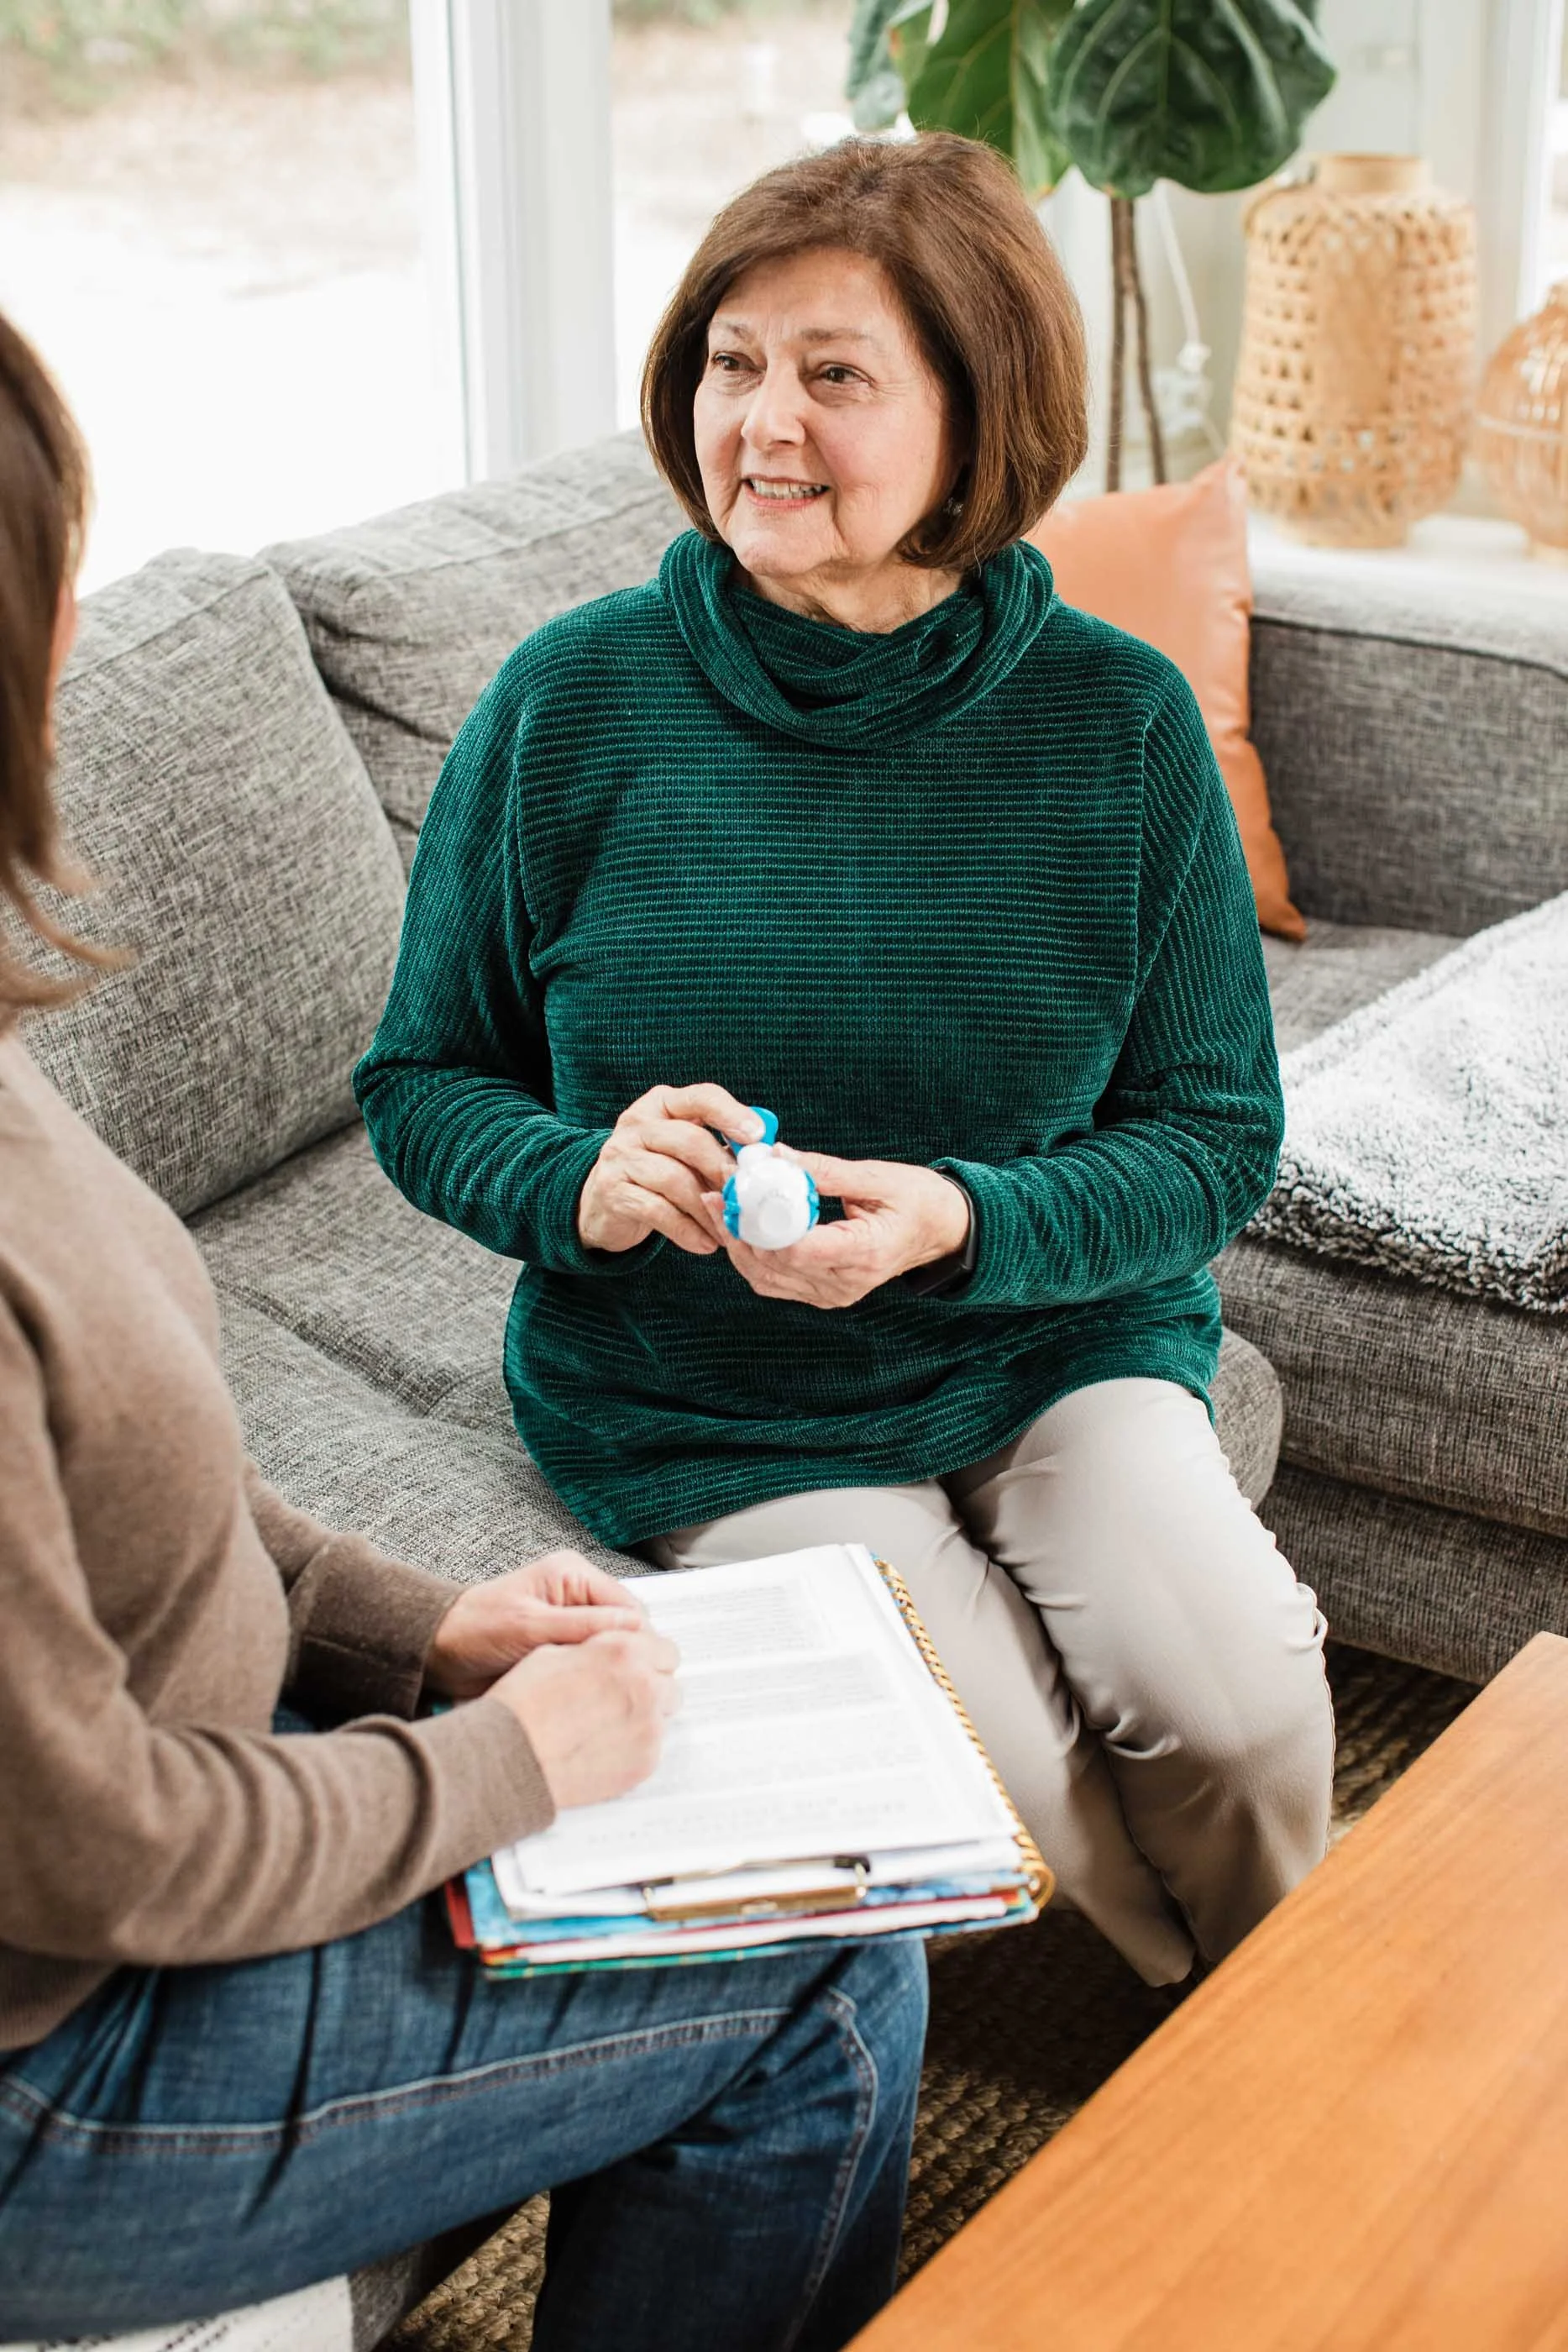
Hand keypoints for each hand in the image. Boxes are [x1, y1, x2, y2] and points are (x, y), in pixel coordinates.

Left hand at [426, 1550, 645, 1700]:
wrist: (437, 1650)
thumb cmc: (474, 1629)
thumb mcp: (529, 1626)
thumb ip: (581, 1626)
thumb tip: (634, 1631)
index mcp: (574, 1575)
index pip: (629, 1609)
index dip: (637, 1642)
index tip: (637, 1673)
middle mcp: (579, 1595)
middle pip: (627, 1630)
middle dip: (626, 1658)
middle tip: (621, 1689)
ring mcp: (573, 1622)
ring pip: (614, 1650)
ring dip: (609, 1671)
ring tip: (602, 1695)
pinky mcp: (564, 1647)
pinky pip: (594, 1663)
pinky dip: (594, 1679)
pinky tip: (589, 1697)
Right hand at [490, 1629, 681, 1808]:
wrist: (511, 1755)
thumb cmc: (524, 1703)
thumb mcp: (554, 1650)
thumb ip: (595, 1646)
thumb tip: (610, 1646)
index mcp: (624, 1652)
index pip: (664, 1648)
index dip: (647, 1657)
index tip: (636, 1666)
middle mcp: (644, 1687)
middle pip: (669, 1681)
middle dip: (650, 1685)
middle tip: (621, 1695)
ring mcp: (649, 1728)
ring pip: (664, 1714)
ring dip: (645, 1714)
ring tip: (608, 1721)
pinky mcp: (645, 1762)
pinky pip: (652, 1747)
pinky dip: (634, 1745)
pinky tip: (603, 1745)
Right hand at [577, 1083, 764, 1255]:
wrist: (602, 1203)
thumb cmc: (656, 1171)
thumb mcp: (683, 1150)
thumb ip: (717, 1146)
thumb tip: (763, 1156)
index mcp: (661, 1104)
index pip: (701, 1098)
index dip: (731, 1115)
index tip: (757, 1137)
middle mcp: (637, 1123)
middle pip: (690, 1140)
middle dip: (722, 1170)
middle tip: (746, 1197)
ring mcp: (620, 1155)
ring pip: (674, 1179)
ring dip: (707, 1209)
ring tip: (728, 1230)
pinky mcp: (612, 1190)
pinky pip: (657, 1210)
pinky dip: (687, 1230)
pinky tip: (705, 1244)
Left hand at [701, 1150, 969, 1309]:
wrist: (942, 1232)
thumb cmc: (919, 1200)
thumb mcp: (879, 1177)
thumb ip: (826, 1170)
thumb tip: (778, 1156)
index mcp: (865, 1254)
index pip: (798, 1249)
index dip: (761, 1224)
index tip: (737, 1194)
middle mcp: (846, 1284)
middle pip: (774, 1266)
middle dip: (740, 1230)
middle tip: (718, 1194)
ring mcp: (834, 1295)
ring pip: (766, 1279)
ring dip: (739, 1245)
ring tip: (721, 1208)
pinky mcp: (823, 1295)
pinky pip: (774, 1283)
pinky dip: (752, 1257)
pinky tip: (741, 1228)